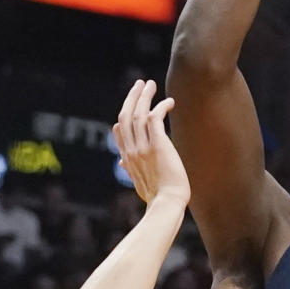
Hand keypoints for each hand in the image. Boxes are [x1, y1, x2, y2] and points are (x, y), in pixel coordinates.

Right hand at [113, 79, 189, 208]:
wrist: (167, 204)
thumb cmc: (158, 197)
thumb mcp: (138, 183)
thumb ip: (130, 169)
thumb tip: (121, 162)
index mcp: (127, 159)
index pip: (120, 131)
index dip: (124, 115)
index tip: (131, 106)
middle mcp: (132, 151)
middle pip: (126, 116)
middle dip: (132, 98)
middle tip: (140, 84)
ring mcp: (143, 147)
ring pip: (138, 114)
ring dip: (144, 96)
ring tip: (150, 84)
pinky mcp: (158, 145)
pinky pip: (154, 118)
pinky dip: (160, 107)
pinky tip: (169, 102)